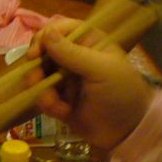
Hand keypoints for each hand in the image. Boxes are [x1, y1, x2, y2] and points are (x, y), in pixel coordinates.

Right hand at [27, 20, 155, 149]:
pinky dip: (49, 105)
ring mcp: (65, 79)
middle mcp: (74, 57)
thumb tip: (46, 34)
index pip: (60, 30)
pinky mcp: (59, 100)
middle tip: (35, 80)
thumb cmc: (121, 93)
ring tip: (52, 102)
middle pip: (43, 52)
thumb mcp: (101, 70)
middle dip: (37, 66)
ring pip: (39, 75)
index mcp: (88, 42)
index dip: (44, 38)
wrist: (126, 132)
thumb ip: (72, 53)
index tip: (35, 53)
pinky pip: (43, 97)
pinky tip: (63, 112)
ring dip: (41, 88)